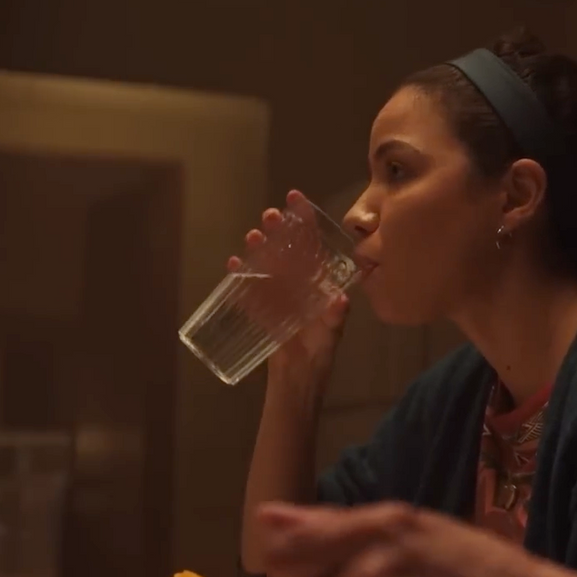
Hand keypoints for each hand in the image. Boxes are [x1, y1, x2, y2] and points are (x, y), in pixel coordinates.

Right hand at [228, 190, 348, 394]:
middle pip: (287, 249)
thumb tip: (341, 300)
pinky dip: (241, 276)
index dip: (304, 221)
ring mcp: (278, 294)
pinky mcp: (262, 309)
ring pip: (267, 264)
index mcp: (317, 283)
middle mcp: (298, 283)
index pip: (311, 245)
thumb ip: (336, 317)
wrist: (298, 379)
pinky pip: (249, 288)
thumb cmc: (320, 354)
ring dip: (259, 249)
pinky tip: (234, 264)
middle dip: (278, 230)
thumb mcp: (332, 334)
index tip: (296, 197)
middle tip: (270, 215)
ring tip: (252, 237)